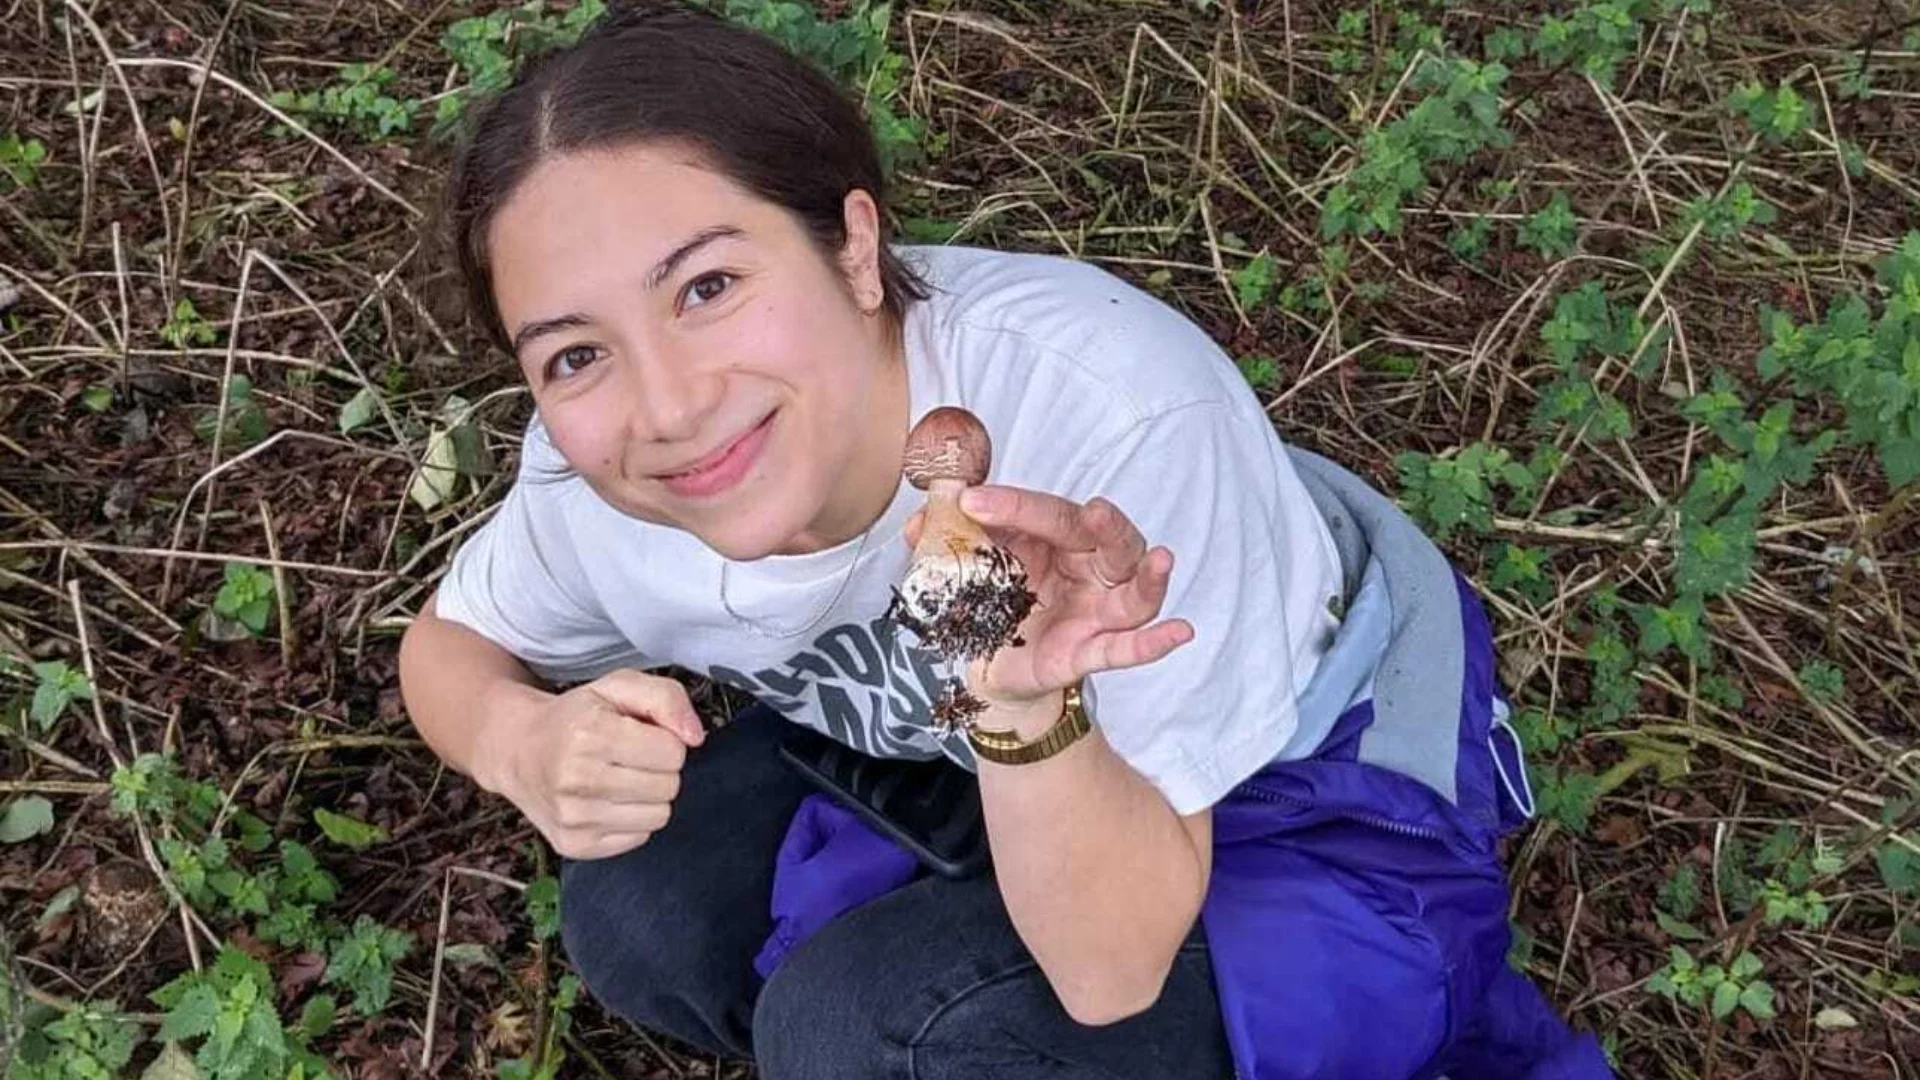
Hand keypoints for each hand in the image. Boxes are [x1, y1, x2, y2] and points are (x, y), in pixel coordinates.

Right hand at [486, 671, 705, 859]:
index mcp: (589, 734)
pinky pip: (640, 838)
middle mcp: (577, 780)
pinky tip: (608, 800)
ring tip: (620, 778)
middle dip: (659, 768)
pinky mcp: (575, 846)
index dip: (664, 740)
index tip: (640, 735)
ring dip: (649, 796)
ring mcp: (574, 819)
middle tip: (629, 757)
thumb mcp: (619, 686)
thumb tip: (695, 737)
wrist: (519, 750)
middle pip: (669, 786)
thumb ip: (666, 698)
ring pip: (659, 816)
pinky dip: (632, 819)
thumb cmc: (577, 716)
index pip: (673, 752)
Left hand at [905, 486, 1191, 709]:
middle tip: (1094, 511)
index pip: (1049, 514)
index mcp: (1059, 540)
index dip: (1014, 505)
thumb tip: (918, 522)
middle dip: (1104, 525)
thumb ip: (947, 543)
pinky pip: (1130, 648)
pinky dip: (1155, 643)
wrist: (989, 669)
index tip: (971, 500)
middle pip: (1107, 541)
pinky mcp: (1095, 652)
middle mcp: (1090, 569)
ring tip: (1163, 560)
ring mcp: (1099, 612)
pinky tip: (1181, 632)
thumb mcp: (968, 569)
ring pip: (1136, 592)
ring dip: (1151, 577)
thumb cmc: (994, 603)